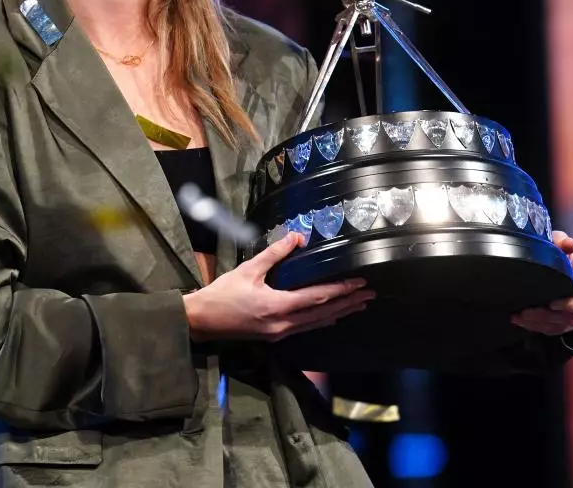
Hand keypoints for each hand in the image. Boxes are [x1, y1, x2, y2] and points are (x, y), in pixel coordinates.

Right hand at [183, 232, 373, 342]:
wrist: (203, 320)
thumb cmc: (223, 293)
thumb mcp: (248, 269)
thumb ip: (274, 253)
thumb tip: (297, 237)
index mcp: (278, 306)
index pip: (318, 297)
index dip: (341, 290)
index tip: (359, 283)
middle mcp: (284, 323)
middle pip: (324, 313)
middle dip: (348, 303)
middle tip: (369, 295)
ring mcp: (280, 333)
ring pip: (317, 323)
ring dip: (339, 313)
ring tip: (358, 305)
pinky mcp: (275, 336)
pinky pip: (306, 328)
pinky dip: (323, 319)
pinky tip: (331, 316)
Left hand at [511, 230, 572, 335]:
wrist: (558, 269)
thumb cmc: (560, 255)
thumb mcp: (560, 243)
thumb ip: (562, 241)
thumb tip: (569, 243)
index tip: (553, 303)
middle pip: (572, 317)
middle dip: (547, 316)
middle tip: (525, 312)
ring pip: (561, 326)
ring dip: (538, 324)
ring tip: (518, 317)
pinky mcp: (565, 324)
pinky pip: (553, 330)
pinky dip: (536, 327)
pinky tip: (520, 321)